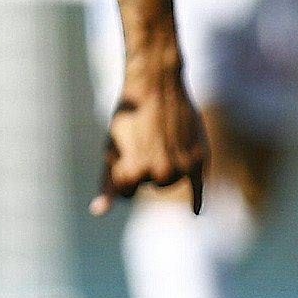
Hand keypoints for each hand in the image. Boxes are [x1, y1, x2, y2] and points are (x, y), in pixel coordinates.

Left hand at [94, 59, 207, 214]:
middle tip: (148, 138)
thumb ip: (107, 184)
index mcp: (131, 174)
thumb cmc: (129, 118)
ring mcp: (179, 169)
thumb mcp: (111, 150)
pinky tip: (195, 211)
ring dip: (167, 166)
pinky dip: (197, 199)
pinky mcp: (198, 160)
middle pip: (152, 185)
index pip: (128, 191)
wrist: (157, 85)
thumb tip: (98, 212)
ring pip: (170, 181)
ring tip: (162, 138)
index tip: (126, 147)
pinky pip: (199, 188)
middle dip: (148, 167)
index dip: (125, 169)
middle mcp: (157, 175)